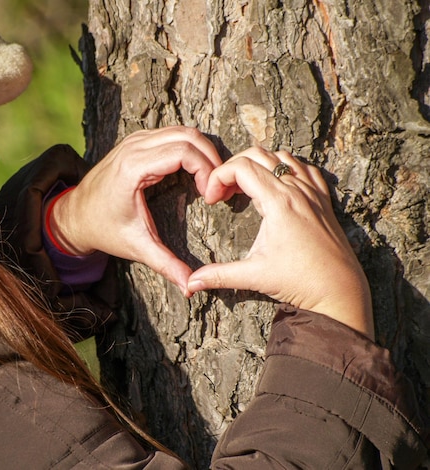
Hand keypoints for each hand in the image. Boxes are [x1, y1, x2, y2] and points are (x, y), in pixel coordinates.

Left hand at [49, 126, 221, 294]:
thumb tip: (191, 288)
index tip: (211, 197)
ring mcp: (134, 140)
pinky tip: (197, 172)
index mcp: (133, 168)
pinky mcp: (137, 141)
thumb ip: (166, 265)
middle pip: (188, 136)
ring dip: (202, 151)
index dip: (207, 170)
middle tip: (219, 188)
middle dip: (211, 158)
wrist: (75, 216)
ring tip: (211, 181)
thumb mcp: (136, 247)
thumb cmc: (104, 229)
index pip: (183, 151)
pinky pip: (172, 134)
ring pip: (182, 131)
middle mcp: (133, 147)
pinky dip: (190, 147)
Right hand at [187, 147, 373, 339]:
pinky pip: (304, 168)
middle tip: (223, 193)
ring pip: (281, 156)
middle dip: (233, 167)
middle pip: (257, 154)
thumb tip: (190, 284)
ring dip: (258, 165)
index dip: (218, 177)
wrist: (340, 291)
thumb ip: (219, 275)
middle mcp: (297, 190)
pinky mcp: (323, 200)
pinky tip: (276, 188)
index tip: (211, 200)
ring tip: (245, 189)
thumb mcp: (254, 276)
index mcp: (278, 202)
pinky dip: (285, 169)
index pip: (240, 167)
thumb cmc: (299, 282)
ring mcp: (313, 192)